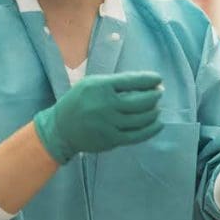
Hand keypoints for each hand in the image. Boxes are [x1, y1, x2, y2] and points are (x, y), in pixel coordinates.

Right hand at [33, 71, 162, 163]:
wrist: (60, 129)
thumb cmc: (79, 102)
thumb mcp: (92, 84)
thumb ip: (115, 83)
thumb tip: (146, 83)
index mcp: (101, 87)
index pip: (132, 81)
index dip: (149, 80)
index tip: (158, 79)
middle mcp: (106, 105)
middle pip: (140, 101)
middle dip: (155, 96)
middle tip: (159, 93)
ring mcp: (109, 124)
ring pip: (141, 118)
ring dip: (154, 112)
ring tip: (157, 107)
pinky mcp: (112, 140)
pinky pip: (138, 135)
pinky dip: (151, 129)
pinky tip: (158, 124)